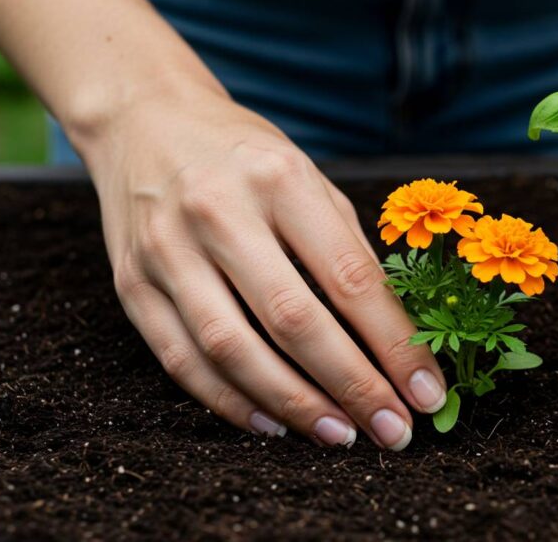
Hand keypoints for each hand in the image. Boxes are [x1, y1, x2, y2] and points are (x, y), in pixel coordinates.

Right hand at [83, 91, 446, 448]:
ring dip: (294, 404)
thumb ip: (348, 251)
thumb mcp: (310, 179)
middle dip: (353, 387)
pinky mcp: (131, 284)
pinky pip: (180, 360)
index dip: (394, 345)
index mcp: (280, 180)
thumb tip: (397, 339)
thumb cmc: (246, 157)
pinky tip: (274, 424)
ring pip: (232, 349)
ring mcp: (167, 250)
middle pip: (293, 320)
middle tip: (394, 432)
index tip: (426, 394)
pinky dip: (230, 402)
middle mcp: (219, 212)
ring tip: (340, 436)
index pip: (350, 278)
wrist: (144, 121)